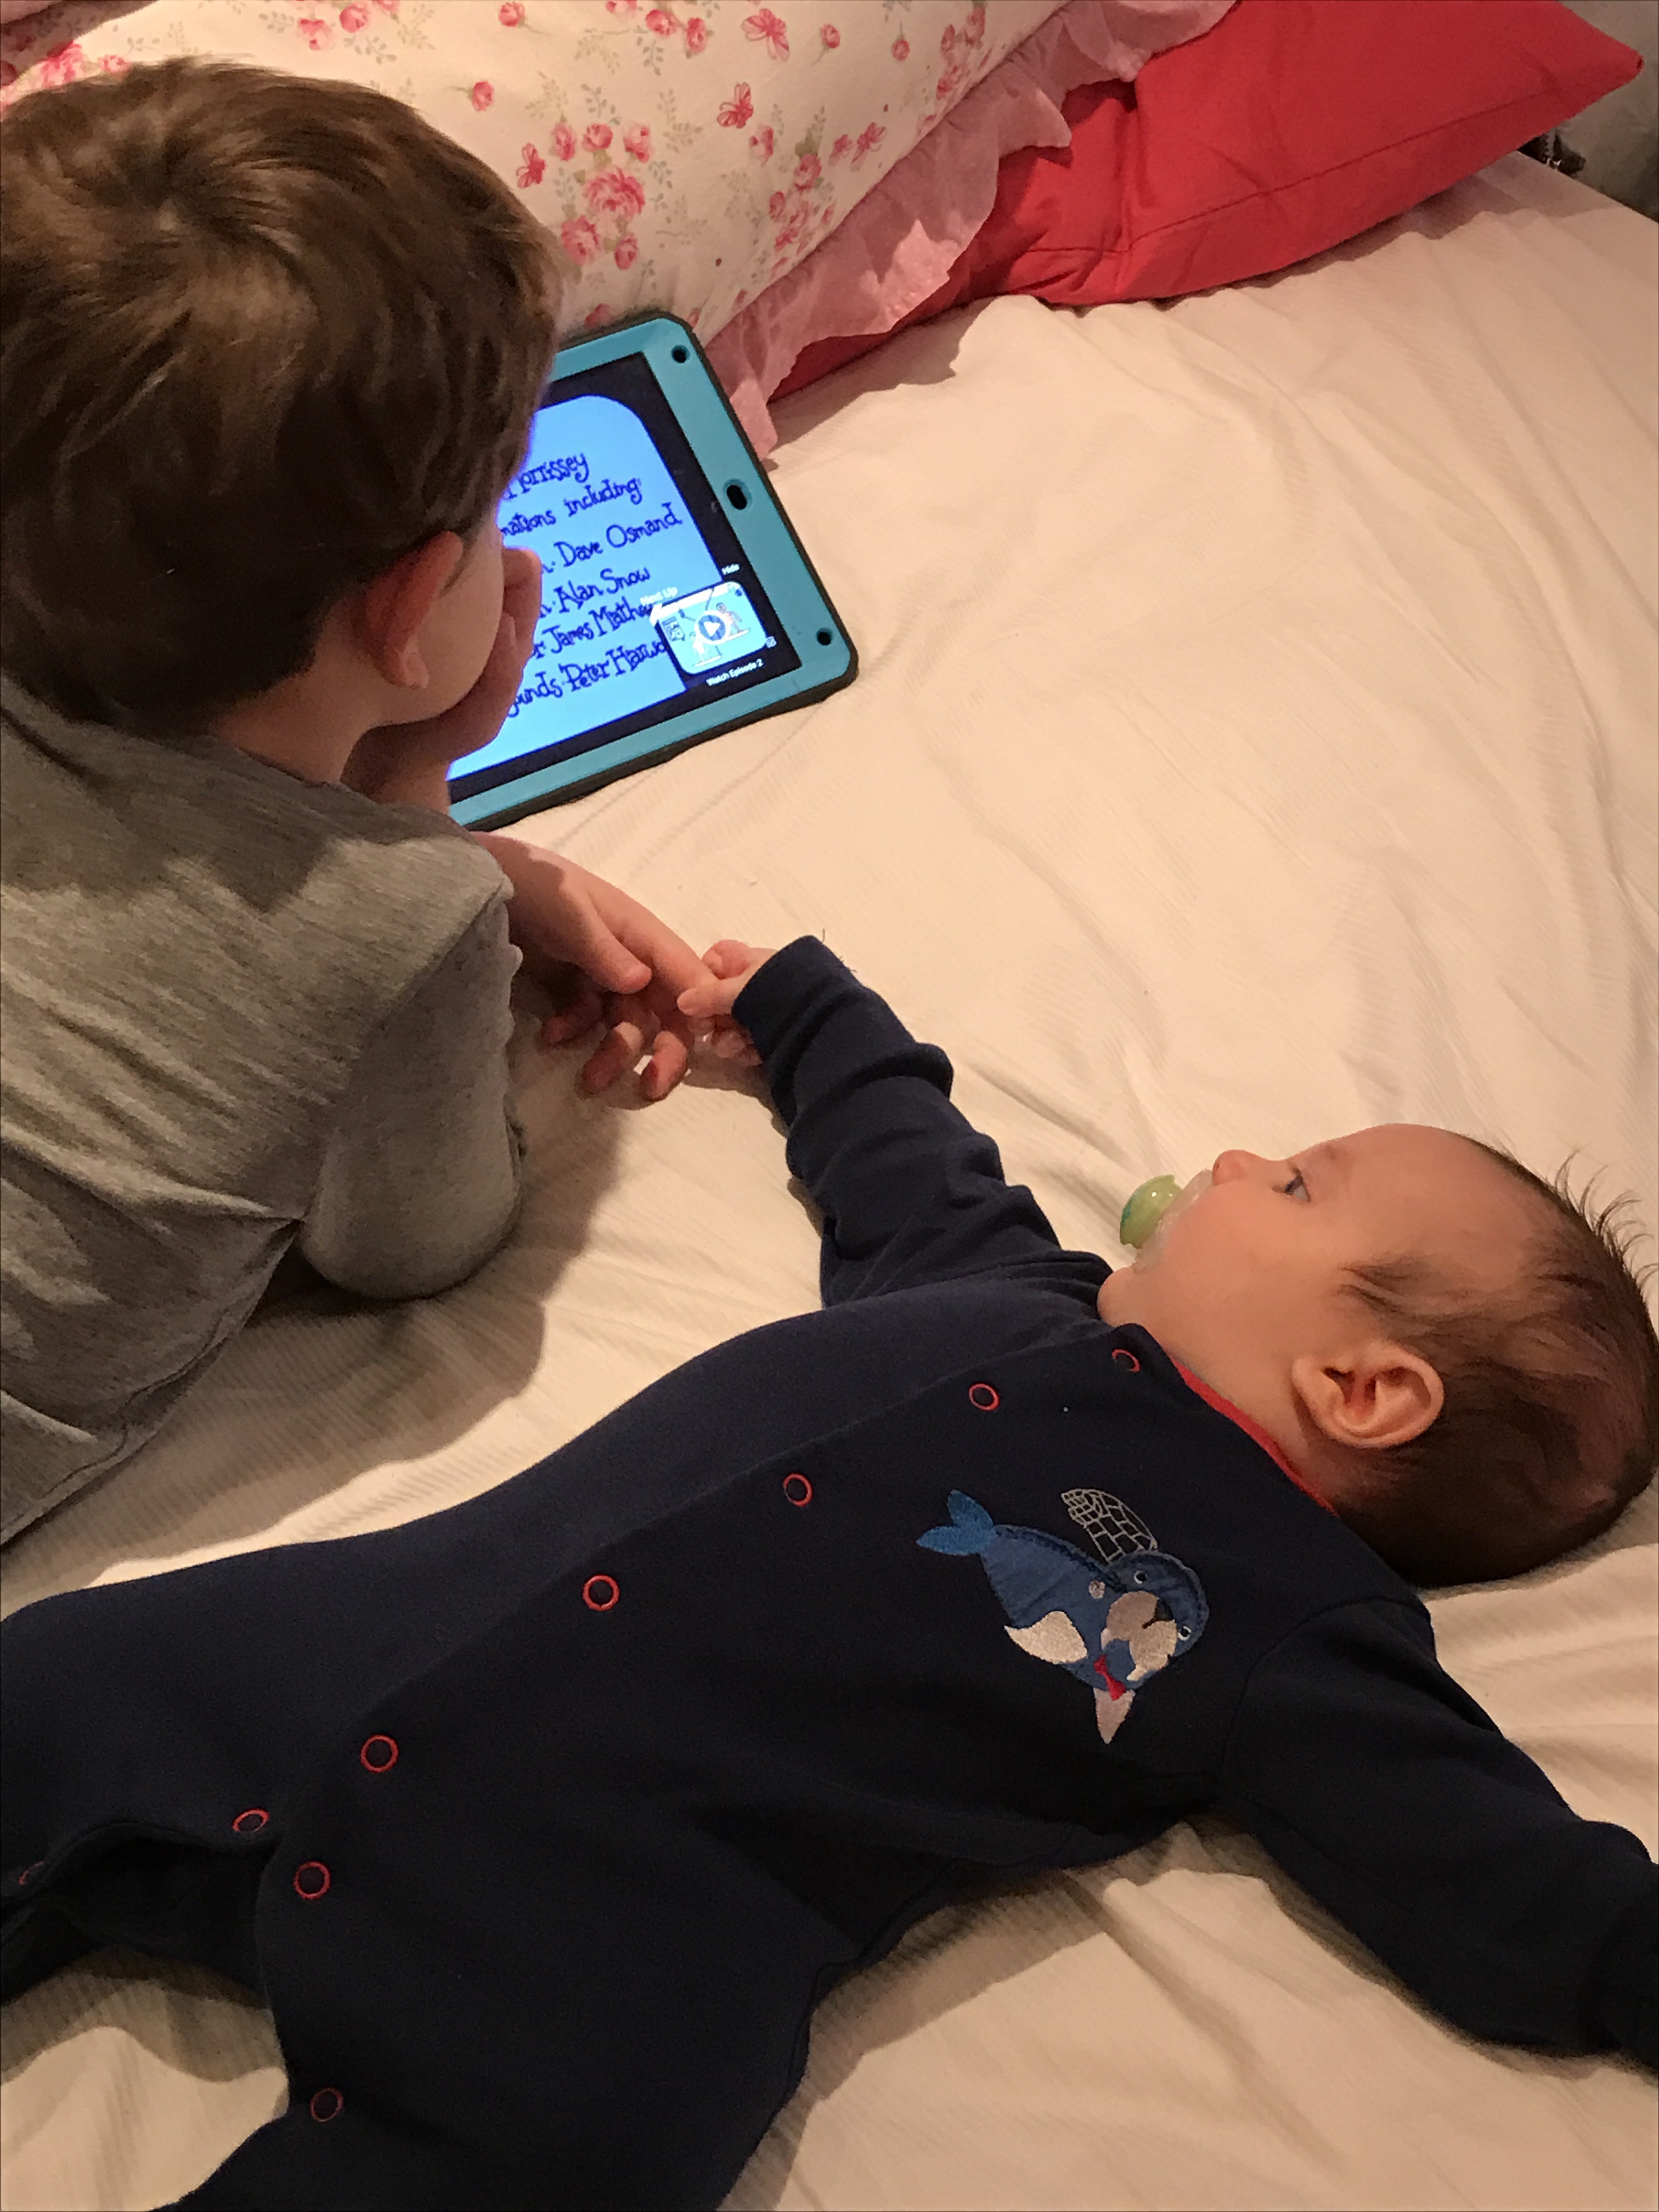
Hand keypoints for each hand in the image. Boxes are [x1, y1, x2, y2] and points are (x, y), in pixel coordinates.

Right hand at [343, 549, 541, 811]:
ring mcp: (430, 593)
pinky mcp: (388, 593)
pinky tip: (370, 565)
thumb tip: (504, 617)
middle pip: (480, 543)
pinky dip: (387, 560)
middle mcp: (471, 600)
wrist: (373, 759)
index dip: (501, 555)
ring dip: (421, 543)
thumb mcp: (476, 724)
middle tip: (426, 547)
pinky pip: (395, 562)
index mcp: (503, 624)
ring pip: (437, 545)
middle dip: (460, 538)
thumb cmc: (433, 743)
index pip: (521, 567)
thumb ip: (501, 680)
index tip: (466, 558)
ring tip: (397, 552)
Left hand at [476, 839, 711, 1099]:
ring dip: (613, 1054)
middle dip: (665, 1050)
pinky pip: (586, 1020)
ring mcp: (602, 975)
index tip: (707, 1043)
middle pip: (666, 1010)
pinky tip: (549, 1035)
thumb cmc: (536, 886)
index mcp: (643, 934)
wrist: (480, 884)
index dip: (704, 1006)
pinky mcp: (572, 988)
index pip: (688, 973)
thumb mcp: (570, 914)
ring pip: (625, 1024)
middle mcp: (632, 958)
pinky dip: (573, 1031)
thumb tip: (641, 982)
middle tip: (653, 1087)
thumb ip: (603, 949)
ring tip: (589, 1081)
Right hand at [677, 940, 774, 1065]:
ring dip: (728, 1038)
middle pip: (720, 998)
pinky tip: (750, 1055)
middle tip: (707, 1030)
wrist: (828, 1024)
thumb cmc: (783, 994)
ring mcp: (768, 1011)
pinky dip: (747, 1049)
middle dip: (713, 1017)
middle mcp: (759, 983)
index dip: (704, 974)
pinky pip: (751, 1043)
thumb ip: (710, 995)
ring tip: (735, 1047)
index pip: (719, 957)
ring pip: (734, 1024)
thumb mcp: (743, 989)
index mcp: (752, 961)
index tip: (696, 995)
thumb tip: (682, 1002)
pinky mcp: (776, 1037)